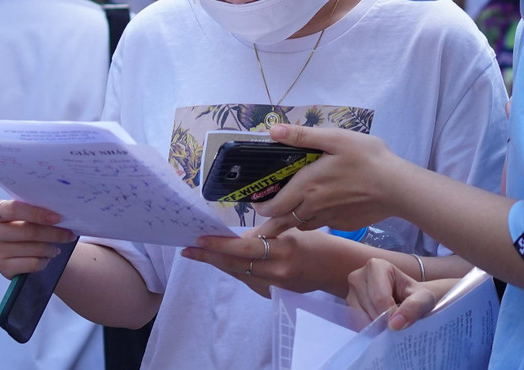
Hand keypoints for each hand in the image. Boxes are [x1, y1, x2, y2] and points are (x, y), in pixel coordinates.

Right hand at [0, 200, 76, 278]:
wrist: (18, 249)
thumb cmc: (25, 223)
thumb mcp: (26, 213)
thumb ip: (36, 209)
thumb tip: (62, 210)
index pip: (15, 209)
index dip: (38, 213)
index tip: (58, 218)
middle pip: (29, 231)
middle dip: (54, 233)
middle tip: (70, 235)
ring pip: (34, 248)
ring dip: (52, 248)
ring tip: (58, 246)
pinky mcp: (3, 267)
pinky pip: (33, 263)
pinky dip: (45, 260)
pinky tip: (47, 257)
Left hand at [182, 228, 346, 297]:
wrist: (336, 269)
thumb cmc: (317, 242)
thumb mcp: (292, 230)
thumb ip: (266, 235)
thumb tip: (239, 238)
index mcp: (284, 249)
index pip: (245, 248)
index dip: (221, 244)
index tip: (201, 238)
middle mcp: (278, 270)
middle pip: (235, 265)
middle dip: (209, 256)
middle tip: (188, 249)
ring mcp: (275, 285)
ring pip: (238, 274)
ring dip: (217, 263)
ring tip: (197, 253)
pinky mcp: (274, 293)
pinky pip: (248, 280)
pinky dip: (233, 269)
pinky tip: (220, 261)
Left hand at [253, 124, 409, 235]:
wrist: (398, 187)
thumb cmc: (367, 158)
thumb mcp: (334, 139)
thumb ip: (302, 136)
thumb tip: (273, 131)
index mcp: (307, 186)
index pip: (274, 207)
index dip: (261, 208)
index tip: (256, 204)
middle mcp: (313, 207)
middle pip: (282, 223)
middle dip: (269, 223)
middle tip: (262, 219)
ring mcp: (329, 218)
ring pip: (301, 227)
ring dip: (289, 224)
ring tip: (283, 218)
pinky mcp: (344, 223)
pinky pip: (321, 225)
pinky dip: (312, 223)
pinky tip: (316, 214)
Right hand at [346, 258, 439, 329]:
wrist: (407, 298)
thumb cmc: (415, 295)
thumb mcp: (424, 298)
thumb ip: (415, 307)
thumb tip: (394, 324)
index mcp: (376, 266)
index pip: (380, 298)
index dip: (392, 315)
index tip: (403, 320)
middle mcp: (358, 276)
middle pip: (369, 308)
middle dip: (384, 322)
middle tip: (398, 323)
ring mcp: (350, 291)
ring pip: (360, 317)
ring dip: (376, 327)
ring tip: (389, 321)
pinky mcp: (348, 305)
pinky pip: (355, 323)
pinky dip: (369, 328)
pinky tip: (380, 324)